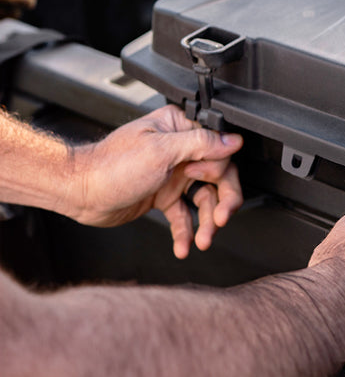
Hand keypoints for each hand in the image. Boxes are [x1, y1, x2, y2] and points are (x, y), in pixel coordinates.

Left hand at [69, 105, 243, 258]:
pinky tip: (185, 246)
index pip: (218, 148)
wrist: (80, 192)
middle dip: (222, 202)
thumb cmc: (111, 166)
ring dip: (205, 223)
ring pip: (204, 200)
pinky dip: (186, 232)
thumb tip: (232, 140)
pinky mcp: (163, 196)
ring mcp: (172, 174)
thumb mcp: (160, 151)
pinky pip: (184, 215)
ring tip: (203, 241)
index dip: (220, 170)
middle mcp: (179, 150)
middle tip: (221, 219)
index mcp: (179, 129)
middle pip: (218, 177)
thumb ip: (200, 143)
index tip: (213, 185)